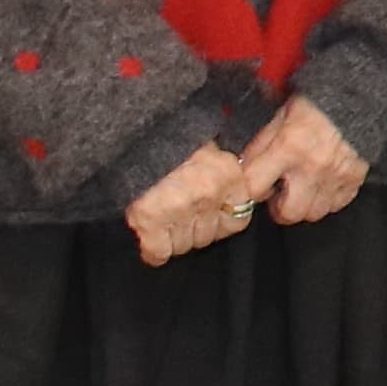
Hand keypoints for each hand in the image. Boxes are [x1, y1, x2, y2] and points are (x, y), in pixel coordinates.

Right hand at [125, 143, 257, 269]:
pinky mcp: (150, 220)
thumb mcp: (208, 147)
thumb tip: (254, 197)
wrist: (131, 133)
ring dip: (173, 238)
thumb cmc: (169, 139)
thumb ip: (226, 175)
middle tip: (176, 214)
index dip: (218, 223)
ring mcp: (180, 208)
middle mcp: (208, 194)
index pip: (236, 222)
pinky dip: (153, 251)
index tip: (206, 217)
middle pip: (207, 236)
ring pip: (184, 246)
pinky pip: (159, 252)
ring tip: (161, 218)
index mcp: (227, 174)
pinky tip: (149, 239)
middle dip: (193, 230)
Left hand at [235, 93, 364, 227]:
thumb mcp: (279, 118)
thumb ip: (260, 147)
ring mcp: (336, 176)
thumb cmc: (315, 107)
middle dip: (279, 208)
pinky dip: (327, 200)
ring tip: (303, 188)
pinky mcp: (355, 179)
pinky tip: (322, 185)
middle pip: (289, 213)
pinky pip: (336, 206)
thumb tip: (244, 170)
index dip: (251, 190)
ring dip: (305, 205)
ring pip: (313, 213)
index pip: (255, 187)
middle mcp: (312, 167)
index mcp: (288, 148)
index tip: (257, 185)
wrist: (357, 99)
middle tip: (281, 194)